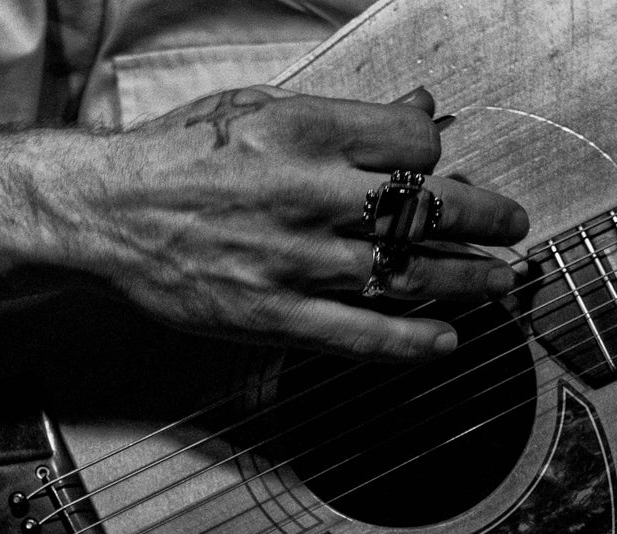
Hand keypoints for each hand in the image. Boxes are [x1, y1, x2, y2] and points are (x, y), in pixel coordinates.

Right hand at [0, 86, 527, 360]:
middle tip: (511, 226)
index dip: (442, 155)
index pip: (413, 142)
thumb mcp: (260, 108)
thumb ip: (346, 115)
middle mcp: (308, 194)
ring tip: (498, 283)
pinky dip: (410, 341)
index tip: (448, 169)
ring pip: (406, 274)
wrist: (105, 214)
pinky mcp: (273, 315)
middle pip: (428, 208)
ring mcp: (294, 261)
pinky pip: (358, 334)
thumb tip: (422, 109)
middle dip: (487, 217)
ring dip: (467, 281)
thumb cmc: (179, 156)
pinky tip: (446, 341)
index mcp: (303, 130)